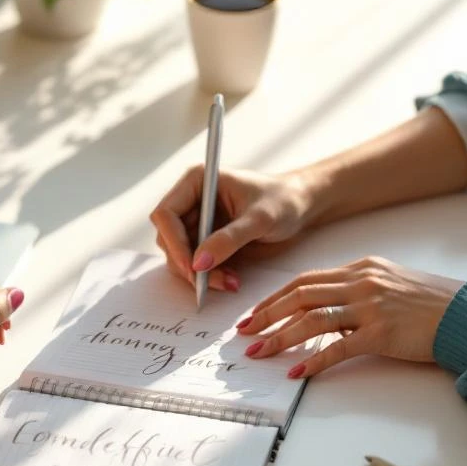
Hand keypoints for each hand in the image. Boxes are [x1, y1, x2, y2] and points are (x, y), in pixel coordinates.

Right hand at [150, 166, 312, 290]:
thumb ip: (229, 239)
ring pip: (180, 256)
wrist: (300, 206)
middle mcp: (191, 201)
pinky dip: (209, 276)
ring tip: (229, 281)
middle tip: (209, 282)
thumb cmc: (283, 200)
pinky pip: (196, 264)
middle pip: (168, 239)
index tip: (192, 266)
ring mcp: (197, 222)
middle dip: (188, 263)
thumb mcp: (259, 218)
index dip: (173, 242)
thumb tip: (199, 263)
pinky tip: (231, 280)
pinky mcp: (206, 241)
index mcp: (196, 182)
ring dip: (200, 274)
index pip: (166, 214)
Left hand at [239, 257, 462, 377]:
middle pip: (300, 296)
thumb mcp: (388, 285)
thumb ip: (355, 290)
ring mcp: (371, 306)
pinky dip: (314, 361)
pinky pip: (338, 347)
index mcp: (360, 268)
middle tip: (244, 333)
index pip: (304, 280)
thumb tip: (322, 308)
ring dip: (280, 337)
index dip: (274, 298)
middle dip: (266, 316)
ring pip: (311, 319)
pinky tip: (296, 372)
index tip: (254, 314)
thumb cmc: (430, 304)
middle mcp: (361, 282)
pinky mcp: (382, 333)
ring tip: (259, 352)